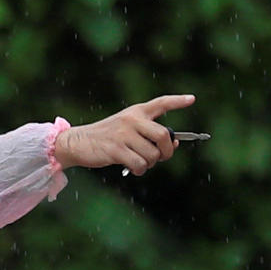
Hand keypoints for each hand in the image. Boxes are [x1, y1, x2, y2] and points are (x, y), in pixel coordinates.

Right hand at [54, 94, 195, 174]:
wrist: (78, 142)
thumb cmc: (106, 138)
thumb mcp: (126, 129)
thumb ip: (148, 134)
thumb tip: (174, 144)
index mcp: (136, 112)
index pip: (161, 103)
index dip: (177, 102)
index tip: (192, 99)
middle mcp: (132, 120)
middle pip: (164, 135)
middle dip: (167, 151)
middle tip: (161, 157)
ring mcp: (124, 134)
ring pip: (152, 154)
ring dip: (150, 164)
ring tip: (140, 163)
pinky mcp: (116, 149)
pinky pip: (140, 164)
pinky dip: (140, 170)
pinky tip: (133, 168)